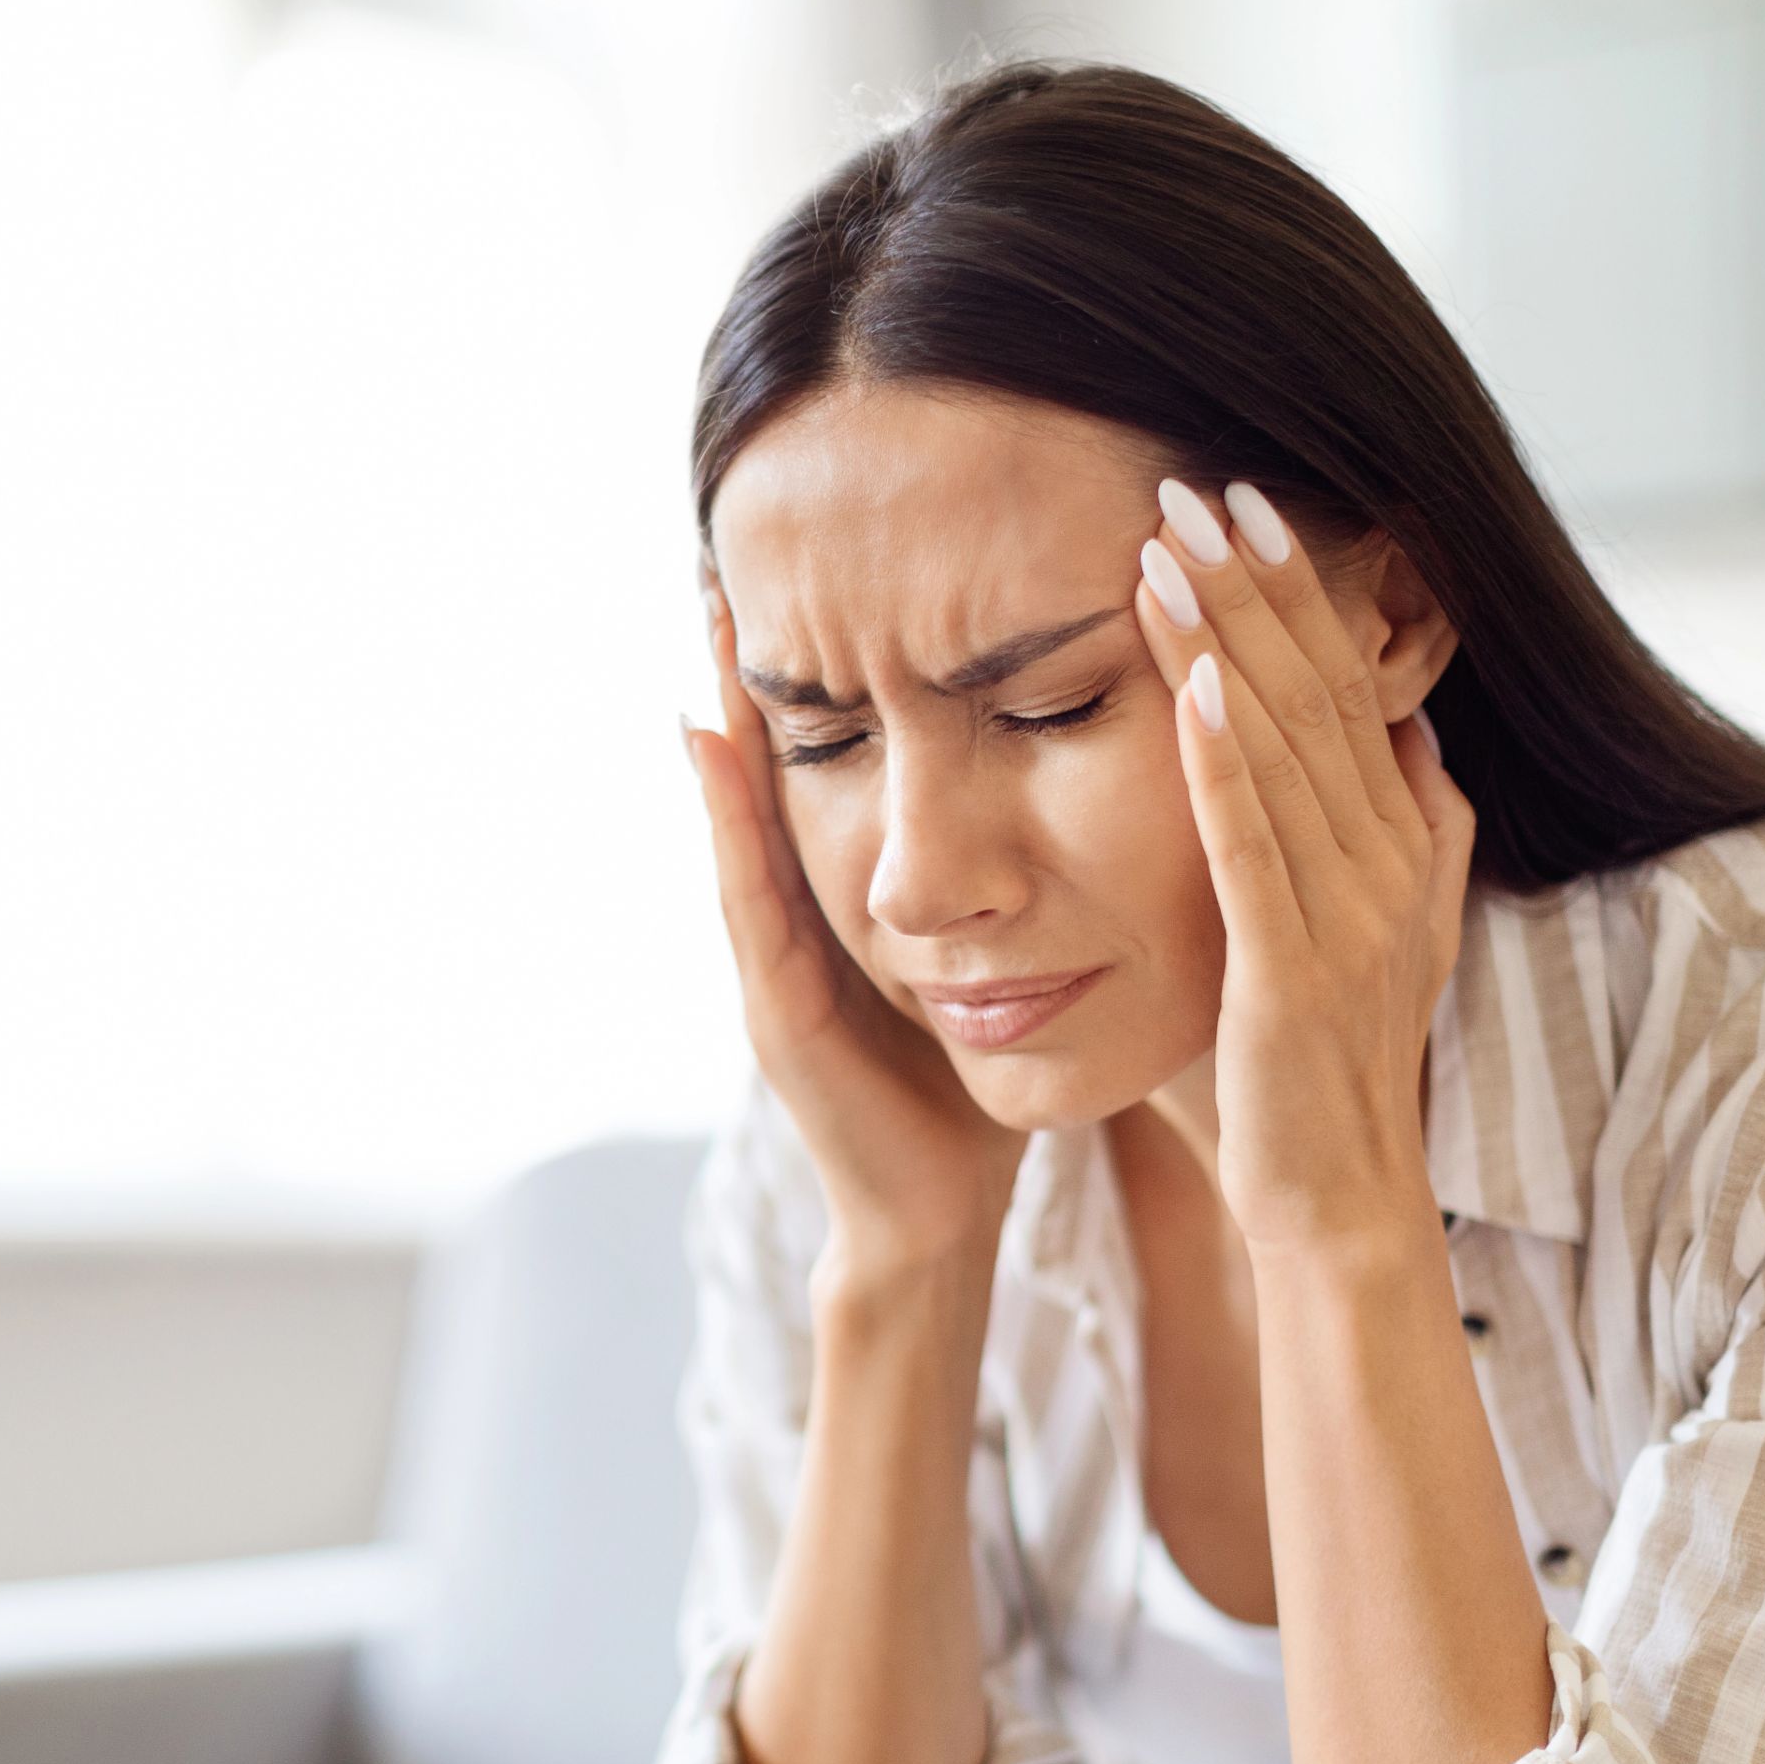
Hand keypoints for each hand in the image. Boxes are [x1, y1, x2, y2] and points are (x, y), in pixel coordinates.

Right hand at [684, 569, 1028, 1282]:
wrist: (937, 1209)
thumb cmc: (967, 1086)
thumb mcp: (983, 962)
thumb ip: (994, 887)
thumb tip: (1051, 788)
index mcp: (856, 901)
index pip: (839, 763)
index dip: (828, 675)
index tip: (824, 566)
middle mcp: (804, 916)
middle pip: (774, 772)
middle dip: (757, 670)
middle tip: (735, 554)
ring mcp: (776, 958)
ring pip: (746, 813)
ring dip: (726, 717)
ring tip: (713, 615)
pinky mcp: (776, 1005)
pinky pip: (748, 893)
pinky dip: (727, 817)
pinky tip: (713, 743)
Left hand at [1130, 482, 1474, 1257]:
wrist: (1334, 1200)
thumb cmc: (1315, 1067)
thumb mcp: (1357, 929)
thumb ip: (1378, 833)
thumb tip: (1394, 734)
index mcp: (1400, 844)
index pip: (1348, 689)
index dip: (1299, 594)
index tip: (1247, 504)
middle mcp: (1391, 865)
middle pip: (1321, 694)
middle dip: (1258, 587)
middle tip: (1194, 486)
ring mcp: (1350, 918)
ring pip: (1286, 752)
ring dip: (1227, 646)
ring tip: (1168, 552)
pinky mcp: (1292, 972)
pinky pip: (1255, 851)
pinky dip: (1222, 767)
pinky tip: (1186, 688)